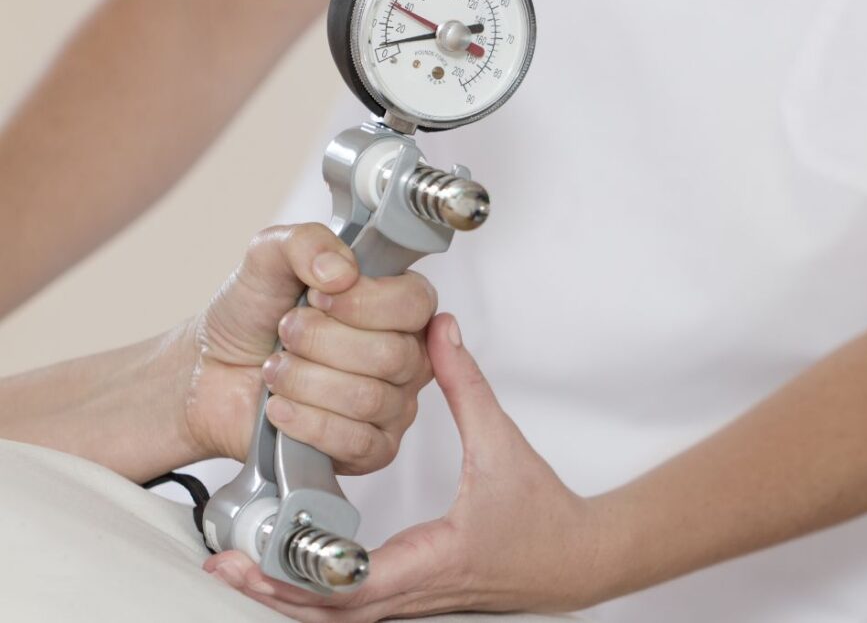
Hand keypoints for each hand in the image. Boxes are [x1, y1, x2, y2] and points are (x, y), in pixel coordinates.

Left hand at [184, 223, 436, 473]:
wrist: (210, 371)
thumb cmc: (252, 315)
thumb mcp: (268, 259)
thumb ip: (304, 242)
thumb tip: (341, 269)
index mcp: (396, 305)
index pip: (416, 304)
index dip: (365, 302)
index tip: (319, 296)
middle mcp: (405, 354)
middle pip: (392, 355)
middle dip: (321, 342)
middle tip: (287, 331)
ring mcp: (392, 405)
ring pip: (368, 398)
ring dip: (305, 380)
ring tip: (275, 369)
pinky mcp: (370, 450)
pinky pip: (356, 442)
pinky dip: (307, 421)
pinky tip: (280, 407)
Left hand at [203, 314, 609, 620]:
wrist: (580, 558)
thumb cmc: (546, 515)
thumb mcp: (501, 442)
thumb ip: (466, 384)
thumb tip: (440, 333)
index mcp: (433, 558)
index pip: (352, 580)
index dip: (296, 572)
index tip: (251, 554)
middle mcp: (418, 588)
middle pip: (329, 610)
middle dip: (273, 590)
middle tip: (226, 563)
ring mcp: (417, 597)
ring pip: (339, 614)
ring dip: (290, 594)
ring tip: (246, 567)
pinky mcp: (419, 593)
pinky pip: (357, 605)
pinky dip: (320, 593)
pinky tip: (299, 571)